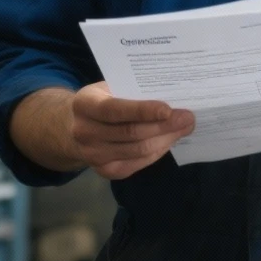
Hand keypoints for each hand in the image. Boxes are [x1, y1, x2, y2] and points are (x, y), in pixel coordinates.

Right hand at [69, 82, 194, 180]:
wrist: (72, 128)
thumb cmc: (99, 101)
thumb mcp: (107, 89)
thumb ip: (132, 92)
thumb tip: (172, 97)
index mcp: (84, 105)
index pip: (115, 110)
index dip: (143, 111)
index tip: (169, 109)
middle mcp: (85, 132)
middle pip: (131, 133)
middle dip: (164, 126)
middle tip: (188, 117)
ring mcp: (94, 156)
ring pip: (138, 150)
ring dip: (166, 139)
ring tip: (184, 127)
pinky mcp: (106, 171)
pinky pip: (138, 162)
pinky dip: (158, 151)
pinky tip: (169, 140)